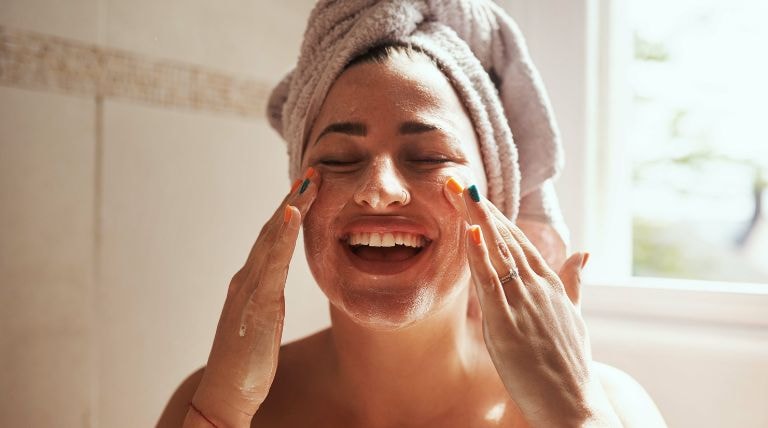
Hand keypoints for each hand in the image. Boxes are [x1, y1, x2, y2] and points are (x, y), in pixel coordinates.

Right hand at [188, 170, 320, 427]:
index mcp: (251, 283)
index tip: (306, 189)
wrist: (226, 392)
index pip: (272, 240)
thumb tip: (273, 290)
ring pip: (271, 238)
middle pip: (271, 230)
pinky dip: (282, 234)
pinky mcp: (258, 301)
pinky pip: (272, 261)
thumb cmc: (245, 363)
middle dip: (292, 200)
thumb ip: (265, 301)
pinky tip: (293, 213)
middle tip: (312, 173)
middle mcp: (247, 278)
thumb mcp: (261, 324)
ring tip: (308, 182)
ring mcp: (250, 287)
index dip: (289, 213)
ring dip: (291, 206)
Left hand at [443, 179, 618, 426]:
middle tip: (459, 180)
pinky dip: (479, 256)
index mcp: (552, 285)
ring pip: (497, 253)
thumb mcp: (575, 317)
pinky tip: (469, 232)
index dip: (497, 217)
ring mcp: (524, 304)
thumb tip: (585, 253)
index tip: (477, 195)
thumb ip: (576, 283)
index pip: (520, 242)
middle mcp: (538, 288)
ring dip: (477, 220)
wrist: (574, 405)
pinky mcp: (508, 325)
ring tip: (460, 191)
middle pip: (506, 239)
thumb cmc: (572, 365)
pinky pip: (490, 283)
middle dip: (481, 208)